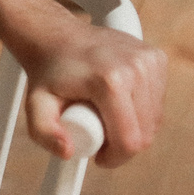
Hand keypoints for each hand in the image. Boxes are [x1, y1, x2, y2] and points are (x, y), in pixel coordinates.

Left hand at [20, 14, 165, 165]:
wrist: (57, 36)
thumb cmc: (47, 74)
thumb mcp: (35, 105)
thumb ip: (44, 133)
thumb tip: (69, 151)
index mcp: (110, 81)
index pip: (130, 140)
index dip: (115, 158)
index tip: (99, 157)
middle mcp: (135, 68)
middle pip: (145, 133)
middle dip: (124, 145)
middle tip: (98, 135)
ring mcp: (149, 60)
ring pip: (154, 119)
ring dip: (134, 127)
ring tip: (105, 116)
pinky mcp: (156, 58)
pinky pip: (157, 101)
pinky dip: (142, 109)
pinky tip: (119, 101)